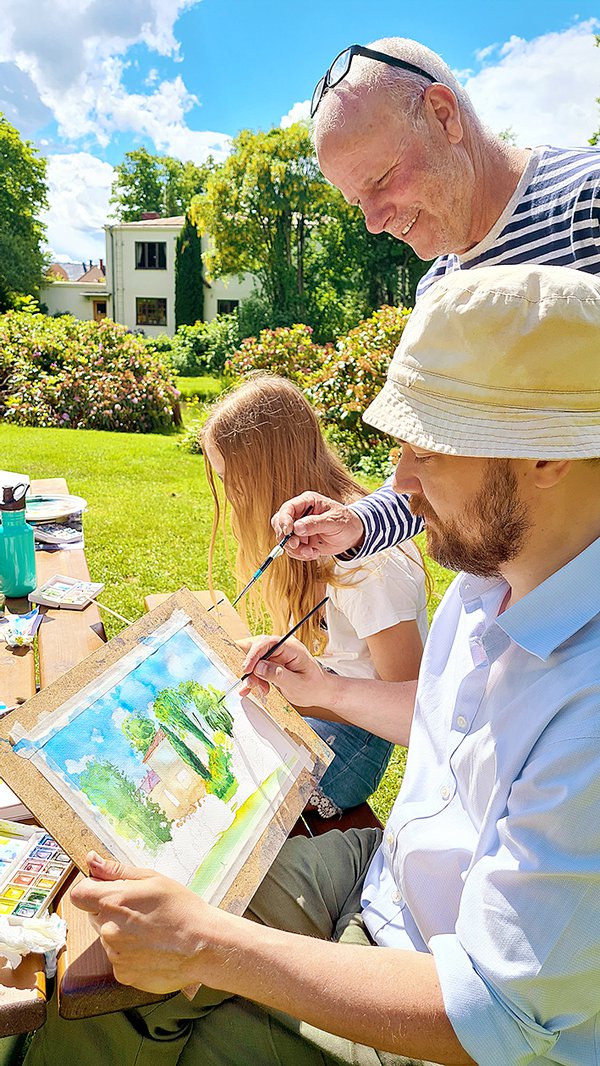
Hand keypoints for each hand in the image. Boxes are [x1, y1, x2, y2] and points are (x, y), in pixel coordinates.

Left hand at [72, 853, 220, 992]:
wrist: (203, 944)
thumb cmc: (181, 908)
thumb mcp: (152, 879)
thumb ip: (116, 871)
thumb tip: (92, 860)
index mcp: (112, 902)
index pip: (79, 894)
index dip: (92, 890)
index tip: (108, 891)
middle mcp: (107, 930)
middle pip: (94, 916)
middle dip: (110, 911)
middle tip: (141, 910)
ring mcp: (114, 956)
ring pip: (108, 937)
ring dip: (121, 933)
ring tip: (151, 930)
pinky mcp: (123, 975)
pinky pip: (119, 958)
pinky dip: (130, 953)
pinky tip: (152, 947)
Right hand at [238, 635, 333, 707]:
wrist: (320, 692)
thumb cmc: (313, 687)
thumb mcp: (296, 684)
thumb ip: (277, 674)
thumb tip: (258, 667)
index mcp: (292, 648)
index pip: (268, 642)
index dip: (254, 654)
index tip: (247, 669)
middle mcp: (283, 648)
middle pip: (258, 650)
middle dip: (251, 668)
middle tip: (250, 684)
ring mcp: (278, 655)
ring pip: (255, 660)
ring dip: (253, 676)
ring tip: (260, 690)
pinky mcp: (274, 663)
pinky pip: (258, 668)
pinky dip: (255, 679)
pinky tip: (258, 689)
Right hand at [271, 492, 364, 559]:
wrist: (353, 535)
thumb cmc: (346, 522)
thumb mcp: (334, 521)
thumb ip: (315, 524)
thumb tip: (297, 528)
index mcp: (307, 502)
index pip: (287, 508)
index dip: (284, 520)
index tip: (288, 532)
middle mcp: (300, 514)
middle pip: (280, 523)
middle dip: (286, 537)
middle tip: (297, 545)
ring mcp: (299, 528)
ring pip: (285, 539)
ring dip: (295, 549)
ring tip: (311, 552)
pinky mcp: (302, 541)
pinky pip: (293, 550)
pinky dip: (301, 554)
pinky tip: (314, 553)